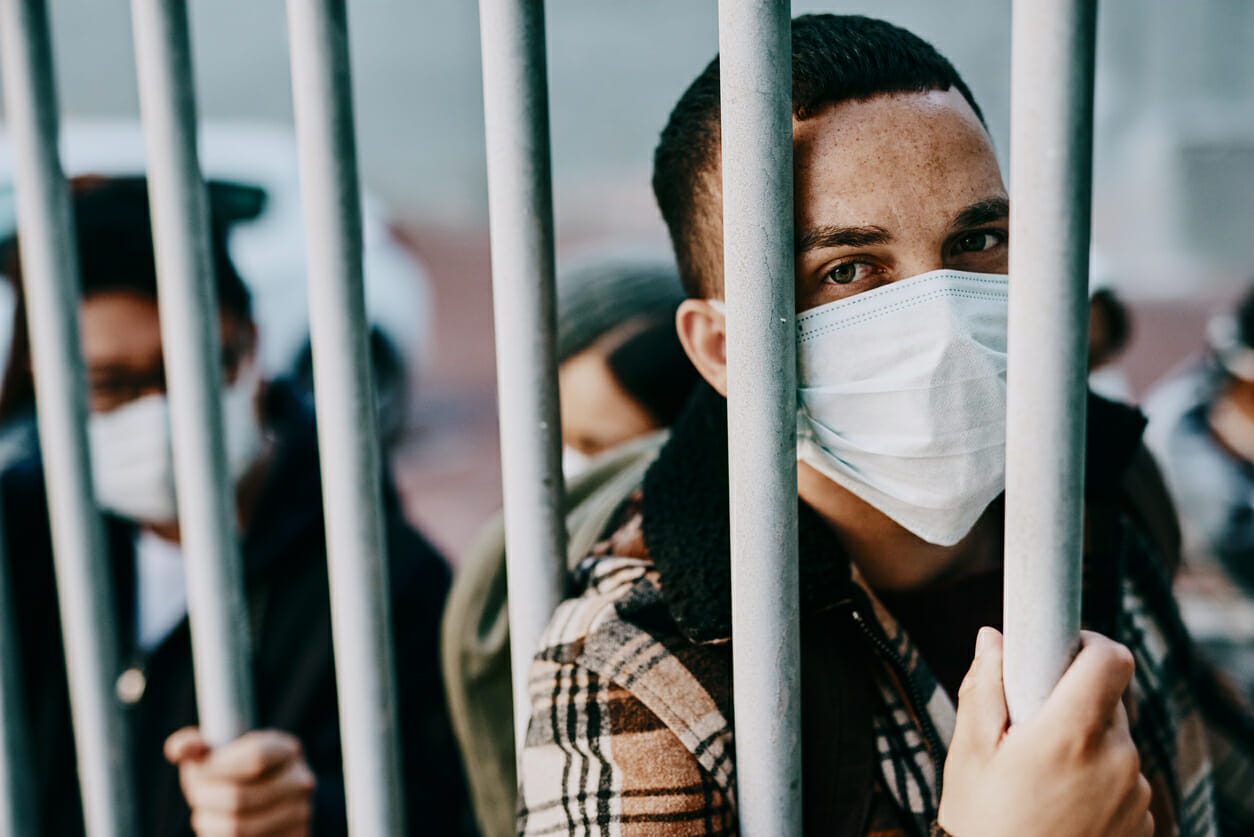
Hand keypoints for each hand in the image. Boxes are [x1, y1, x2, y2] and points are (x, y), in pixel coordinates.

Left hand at [165, 727, 315, 836]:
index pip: (257, 757)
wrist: (273, 803)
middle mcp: (300, 782)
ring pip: (237, 828)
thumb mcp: (225, 753)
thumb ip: (199, 746)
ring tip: (204, 815)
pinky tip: (217, 829)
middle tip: (195, 795)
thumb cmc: (239, 774)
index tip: (199, 771)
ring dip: (208, 823)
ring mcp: (299, 815)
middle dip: (204, 797)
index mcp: (287, 750)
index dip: (220, 766)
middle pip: (239, 797)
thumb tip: (179, 749)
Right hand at [937, 628, 1152, 836]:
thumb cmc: (982, 824)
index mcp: (1072, 733)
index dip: (1087, 642)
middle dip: (1072, 700)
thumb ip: (983, 687)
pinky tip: (1057, 805)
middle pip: (1109, 699)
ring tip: (1039, 776)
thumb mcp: (969, 752)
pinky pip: (1123, 780)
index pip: (1110, 658)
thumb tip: (993, 638)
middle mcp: (1117, 760)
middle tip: (1029, 725)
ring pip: (1115, 741)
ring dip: (1085, 743)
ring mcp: (1136, 796)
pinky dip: (1096, 780)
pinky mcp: (1142, 823)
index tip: (1060, 649)